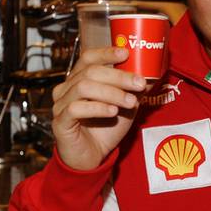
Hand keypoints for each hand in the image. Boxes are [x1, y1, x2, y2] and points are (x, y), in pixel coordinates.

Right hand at [51, 46, 146, 170]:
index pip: (88, 58)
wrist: (93, 158)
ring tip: (130, 102)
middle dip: (118, 76)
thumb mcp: (125, 106)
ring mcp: (61, 105)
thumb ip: (133, 90)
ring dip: (111, 92)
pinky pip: (76, 108)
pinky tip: (112, 112)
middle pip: (90, 72)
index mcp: (79, 79)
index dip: (106, 53)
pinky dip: (97, 107)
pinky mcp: (60, 122)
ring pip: (83, 87)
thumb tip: (150, 74)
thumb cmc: (106, 129)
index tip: (126, 53)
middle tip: (138, 83)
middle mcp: (66, 89)